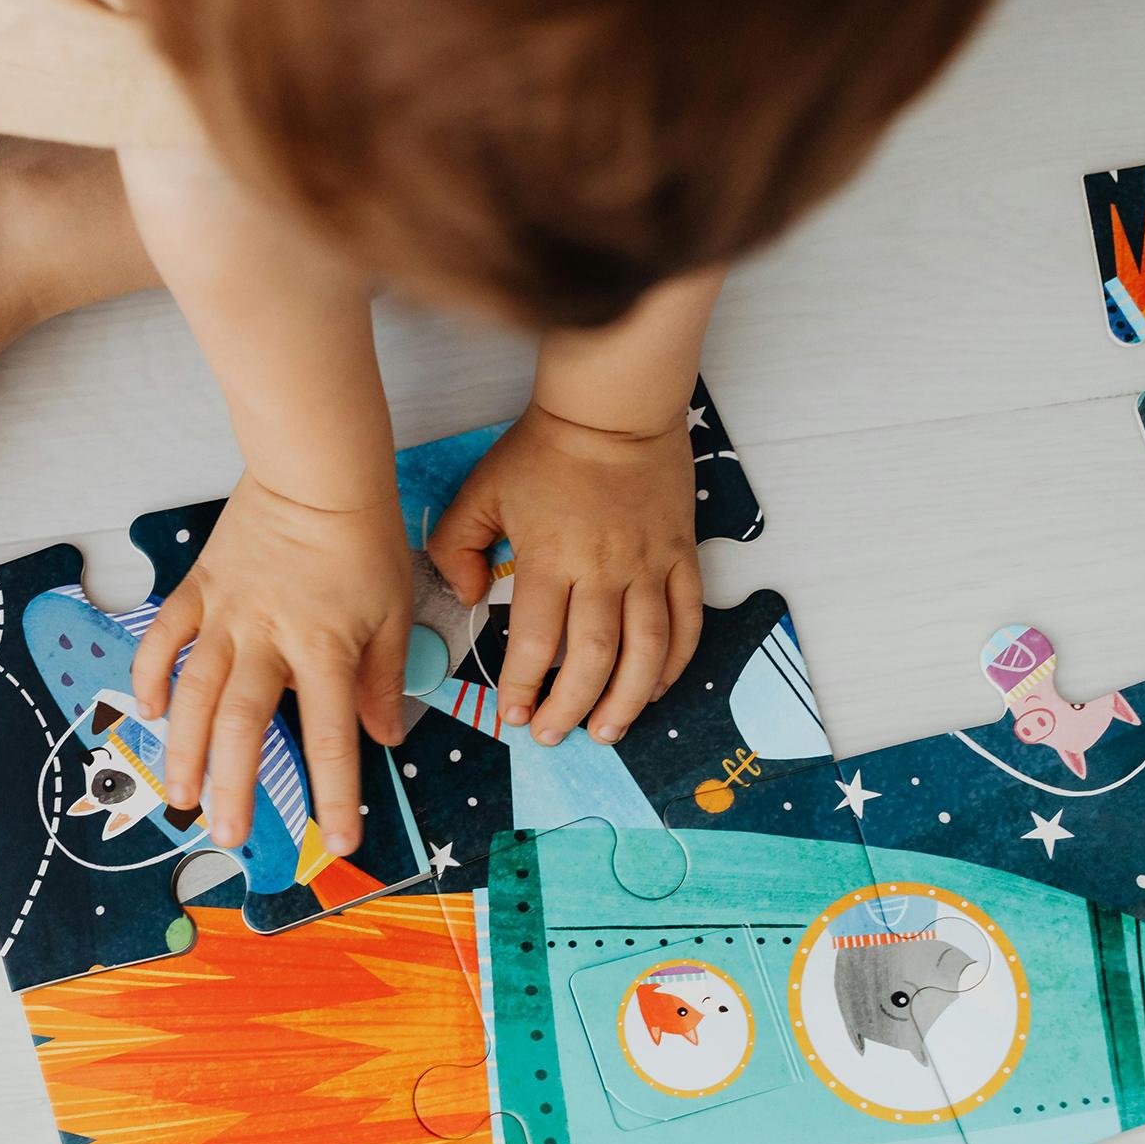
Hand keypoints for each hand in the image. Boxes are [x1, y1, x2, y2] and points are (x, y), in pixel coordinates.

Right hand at [129, 474, 411, 857]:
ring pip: (195, 691)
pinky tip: (147, 711)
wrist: (316, 472)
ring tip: (179, 794)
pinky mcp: (199, 589)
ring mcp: (227, 614)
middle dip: (235, 785)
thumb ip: (384, 680)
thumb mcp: (392, 612)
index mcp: (325, 648)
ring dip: (182, 747)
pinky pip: (165, 638)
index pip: (331, 735)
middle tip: (228, 835)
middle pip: (245, 724)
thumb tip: (384, 738)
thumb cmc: (361, 538)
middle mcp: (270, 638)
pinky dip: (151, 674)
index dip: (335, 794)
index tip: (340, 841)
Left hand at [426, 404, 702, 745]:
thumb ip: (458, 548)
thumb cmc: (542, 449)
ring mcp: (649, 565)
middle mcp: (603, 570)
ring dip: (626, 701)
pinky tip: (655, 689)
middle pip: (591, 661)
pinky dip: (673, 662)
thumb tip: (466, 598)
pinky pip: (687, 621)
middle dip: (570, 708)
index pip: (534, 642)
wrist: (613, 408)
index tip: (511, 715)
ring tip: (607, 732)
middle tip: (553, 735)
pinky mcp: (682, 555)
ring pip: (645, 652)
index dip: (522, 686)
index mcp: (549, 558)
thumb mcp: (480, 491)